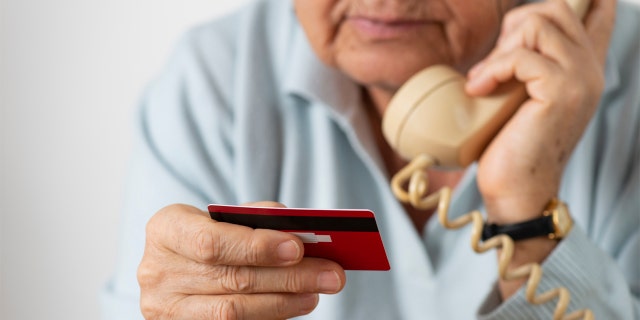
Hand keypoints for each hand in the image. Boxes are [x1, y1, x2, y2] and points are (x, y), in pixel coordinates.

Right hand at [137, 202, 345, 318]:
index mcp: (165, 229)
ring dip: (284, 302)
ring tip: (318, 291)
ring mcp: (165, 308)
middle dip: (288, 277)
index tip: (298, 247)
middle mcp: (158, 272)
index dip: (256, 247)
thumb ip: (255, 218)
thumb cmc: (209, 234)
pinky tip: (296, 304)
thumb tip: (297, 228)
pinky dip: (269, 316)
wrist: (178, 265)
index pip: (211, 243)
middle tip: (331, 274)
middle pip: (232, 279)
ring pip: (233, 311)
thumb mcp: (222, 217)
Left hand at [465, 0, 615, 222]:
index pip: (598, 11)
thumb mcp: (522, 94)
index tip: (526, 25)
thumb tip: (511, 31)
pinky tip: (479, 90)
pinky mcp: (561, 91)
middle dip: (516, 25)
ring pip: (539, 23)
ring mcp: (580, 78)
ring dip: (500, 49)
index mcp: (584, 68)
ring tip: (483, 80)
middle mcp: (590, 69)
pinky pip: (521, 55)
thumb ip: (528, 64)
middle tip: (495, 64)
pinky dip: (492, 69)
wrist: (517, 189)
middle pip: (557, 8)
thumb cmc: (512, 145)